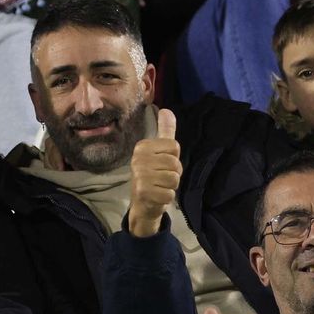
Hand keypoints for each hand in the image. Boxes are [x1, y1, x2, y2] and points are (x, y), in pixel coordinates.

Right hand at [128, 108, 180, 236]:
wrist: (143, 204)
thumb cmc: (154, 175)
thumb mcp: (160, 151)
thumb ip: (165, 131)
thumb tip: (167, 110)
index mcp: (142, 147)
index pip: (174, 146)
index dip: (174, 157)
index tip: (162, 164)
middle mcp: (138, 159)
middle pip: (175, 163)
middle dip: (174, 173)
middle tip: (161, 177)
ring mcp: (140, 176)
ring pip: (174, 178)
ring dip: (171, 186)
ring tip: (160, 186)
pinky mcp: (144, 193)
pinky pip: (170, 193)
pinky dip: (167, 197)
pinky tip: (158, 196)